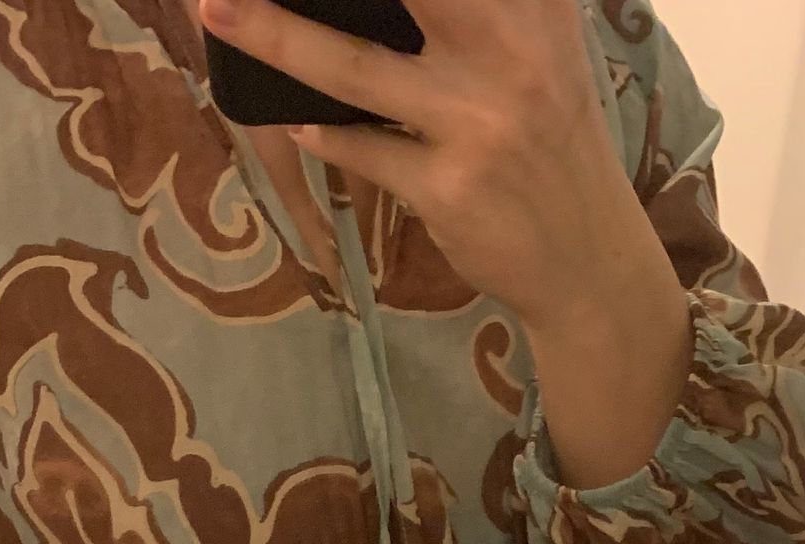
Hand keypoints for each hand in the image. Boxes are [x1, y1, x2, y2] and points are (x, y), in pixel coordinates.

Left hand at [197, 0, 694, 484]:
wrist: (586, 258)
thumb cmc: (548, 141)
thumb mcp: (538, 47)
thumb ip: (480, 8)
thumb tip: (384, 2)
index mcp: (532, 3)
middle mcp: (510, 48)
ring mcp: (476, 121)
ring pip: (352, 67)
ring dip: (275, 36)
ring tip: (218, 7)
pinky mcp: (448, 187)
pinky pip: (362, 150)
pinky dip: (320, 134)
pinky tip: (289, 120)